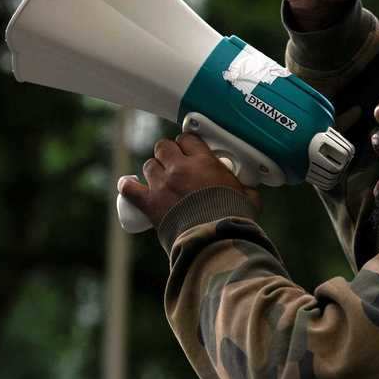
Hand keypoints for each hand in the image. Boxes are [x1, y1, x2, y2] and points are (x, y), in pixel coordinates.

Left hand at [118, 134, 260, 227]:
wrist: (214, 240)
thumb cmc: (233, 218)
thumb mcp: (247, 197)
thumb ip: (246, 188)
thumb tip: (250, 190)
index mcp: (204, 162)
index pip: (188, 139)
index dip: (187, 144)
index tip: (190, 151)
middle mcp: (180, 168)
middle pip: (164, 147)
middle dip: (168, 153)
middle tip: (174, 164)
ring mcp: (162, 184)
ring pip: (148, 165)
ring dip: (154, 170)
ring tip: (160, 179)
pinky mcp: (149, 203)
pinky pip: (129, 188)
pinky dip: (128, 186)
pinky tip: (129, 185)